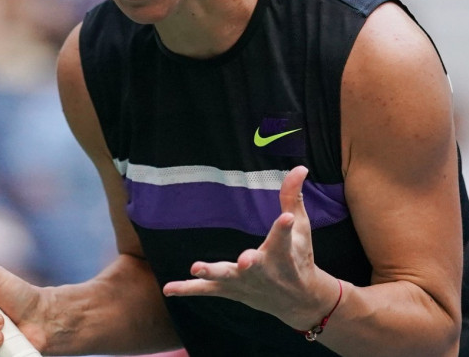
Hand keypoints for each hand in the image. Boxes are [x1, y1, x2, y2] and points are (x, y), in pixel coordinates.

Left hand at [161, 166, 340, 328]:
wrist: (298, 300)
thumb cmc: (298, 258)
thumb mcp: (300, 228)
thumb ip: (293, 197)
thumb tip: (299, 167)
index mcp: (282, 253)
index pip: (284, 237)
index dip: (284, 227)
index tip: (286, 217)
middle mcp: (263, 270)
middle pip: (254, 265)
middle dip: (250, 263)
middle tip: (245, 260)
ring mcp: (244, 281)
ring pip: (226, 277)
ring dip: (211, 273)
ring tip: (195, 267)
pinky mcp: (230, 290)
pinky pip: (207, 289)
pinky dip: (188, 289)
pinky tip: (168, 289)